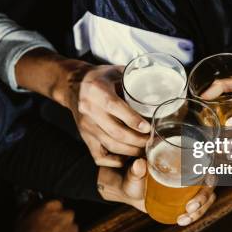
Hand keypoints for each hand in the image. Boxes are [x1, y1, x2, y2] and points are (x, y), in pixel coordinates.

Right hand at [10, 201, 78, 231]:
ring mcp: (72, 230)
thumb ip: (31, 204)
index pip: (57, 203)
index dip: (51, 211)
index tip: (47, 216)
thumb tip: (34, 198)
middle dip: (59, 221)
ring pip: (70, 228)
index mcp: (53, 205)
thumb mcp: (21, 216)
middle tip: (48, 230)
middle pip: (66, 214)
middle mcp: (66, 215)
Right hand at [14, 50, 149, 166]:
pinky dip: (114, 160)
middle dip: (137, 140)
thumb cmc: (100, 77)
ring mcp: (85, 125)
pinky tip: (127, 158)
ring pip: (110, 144)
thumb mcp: (115, 71)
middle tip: (152, 141)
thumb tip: (159, 87)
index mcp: (97, 90)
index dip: (132, 119)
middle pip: (115, 131)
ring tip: (144, 150)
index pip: (114, 107)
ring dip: (130, 151)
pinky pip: (98, 155)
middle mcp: (89, 109)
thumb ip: (134, 78)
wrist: (72, 85)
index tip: (148, 127)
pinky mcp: (84, 135)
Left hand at [98, 159, 216, 225]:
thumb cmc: (132, 178)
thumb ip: (135, 170)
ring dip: (200, 211)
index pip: (204, 166)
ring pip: (206, 199)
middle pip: (208, 185)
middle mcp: (189, 173)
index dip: (208, 178)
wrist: (130, 190)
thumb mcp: (133, 174)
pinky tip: (182, 221)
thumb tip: (139, 164)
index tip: (202, 186)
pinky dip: (193, 216)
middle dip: (203, 199)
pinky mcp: (185, 199)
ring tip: (183, 219)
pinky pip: (197, 208)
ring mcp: (188, 188)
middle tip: (189, 208)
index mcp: (182, 160)